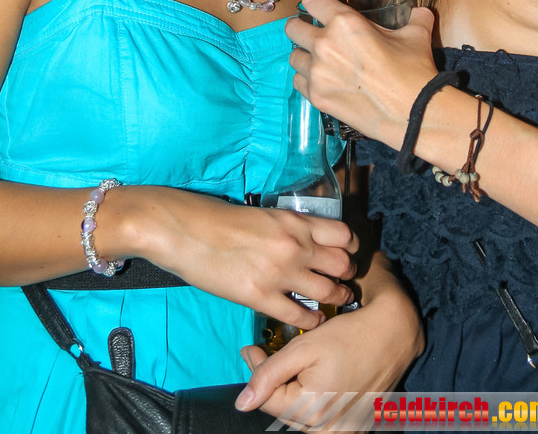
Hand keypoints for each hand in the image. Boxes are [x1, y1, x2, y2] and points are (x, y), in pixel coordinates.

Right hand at [141, 192, 357, 330]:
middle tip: (345, 282)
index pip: (343, 235)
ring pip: (329, 291)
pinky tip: (313, 321)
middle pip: (343, 264)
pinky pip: (300, 315)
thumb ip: (290, 228)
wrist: (187, 230)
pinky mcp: (260, 297)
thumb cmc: (220, 220)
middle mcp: (295, 245)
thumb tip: (308, 242)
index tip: (347, 255)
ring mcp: (280, 272)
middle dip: (348, 275)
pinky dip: (312, 321)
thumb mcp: (265, 215)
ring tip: (336, 302)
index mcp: (295, 221)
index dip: (350, 248)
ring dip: (336, 298)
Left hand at [235, 286, 422, 428]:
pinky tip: (312, 380)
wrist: (394, 334)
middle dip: (273, 382)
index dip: (255, 371)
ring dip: (291, 393)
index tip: (249, 348)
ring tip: (289, 366)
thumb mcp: (305, 347)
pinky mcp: (354, 426)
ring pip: (301, 417)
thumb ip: (270, 374)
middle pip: (284, 410)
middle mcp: (328, 431)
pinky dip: (311, 402)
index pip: (268, 399)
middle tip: (266, 353)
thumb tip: (241, 403)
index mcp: (312, 412)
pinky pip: (321, 420)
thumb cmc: (350, 336)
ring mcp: (344, 431)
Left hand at [285, 0, 437, 148]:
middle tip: (315, 34)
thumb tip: (420, 12)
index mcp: (344, 22)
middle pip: (292, 27)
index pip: (312, 0)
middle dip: (302, 28)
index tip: (318, 6)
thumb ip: (414, 19)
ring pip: (294, 56)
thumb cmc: (413, 71)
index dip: (315, 1)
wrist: (413, 114)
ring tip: (320, 61)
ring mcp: (317, 72)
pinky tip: (323, 81)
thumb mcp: (416, 36)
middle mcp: (324, 44)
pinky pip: (299, 81)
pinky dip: (307, 79)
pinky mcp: (316, 96)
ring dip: (305, 56)